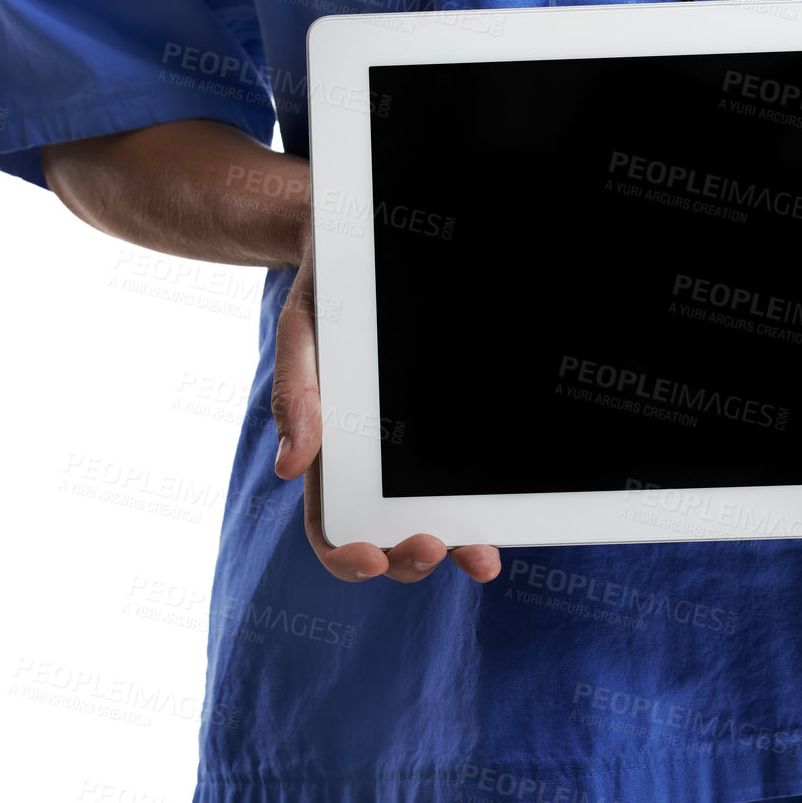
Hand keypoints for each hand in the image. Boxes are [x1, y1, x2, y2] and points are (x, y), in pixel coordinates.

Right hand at [270, 232, 500, 583]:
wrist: (361, 244)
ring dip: (459, 545)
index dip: (348, 555)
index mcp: (330, 451)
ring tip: (482, 554)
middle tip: (435, 548)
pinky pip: (473, 473)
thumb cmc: (325, 294)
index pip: (332, 525)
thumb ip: (296, 395)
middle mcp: (376, 460)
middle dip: (412, 558)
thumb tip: (292, 468)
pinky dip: (489, 502)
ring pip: (438, 516)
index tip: (370, 558)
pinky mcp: (457, 423)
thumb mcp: (301, 334)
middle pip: (389, 536)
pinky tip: (510, 509)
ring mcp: (418, 447)